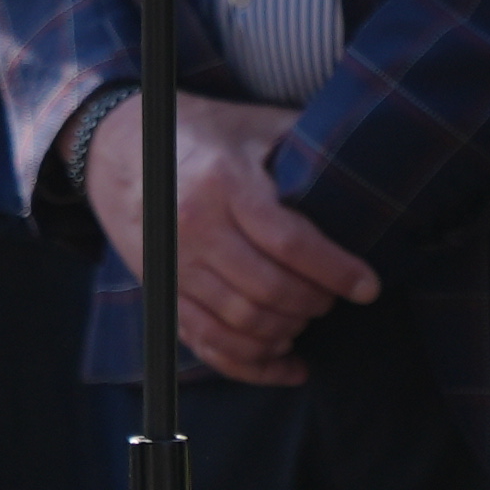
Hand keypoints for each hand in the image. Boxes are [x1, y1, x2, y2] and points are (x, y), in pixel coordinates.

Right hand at [87, 93, 377, 381]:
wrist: (120, 145)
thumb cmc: (202, 133)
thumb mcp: (255, 125)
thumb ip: (306, 143)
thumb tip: (369, 157)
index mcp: (224, 182)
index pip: (289, 241)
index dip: (335, 270)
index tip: (368, 287)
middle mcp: (193, 227)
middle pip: (268, 289)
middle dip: (314, 303)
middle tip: (336, 298)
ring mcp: (173, 265)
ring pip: (240, 323)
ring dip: (286, 332)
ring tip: (309, 319)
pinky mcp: (160, 291)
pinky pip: (207, 343)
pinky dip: (251, 364)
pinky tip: (286, 362)